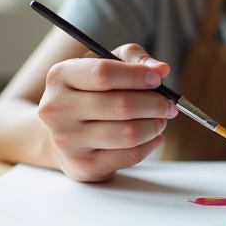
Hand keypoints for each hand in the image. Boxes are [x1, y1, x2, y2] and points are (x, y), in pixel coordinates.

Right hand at [37, 44, 177, 181]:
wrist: (65, 133)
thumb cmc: (91, 92)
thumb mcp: (107, 64)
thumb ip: (134, 59)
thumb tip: (161, 69)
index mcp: (61, 76)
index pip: (104, 73)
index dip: (137, 76)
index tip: (157, 79)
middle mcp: (57, 108)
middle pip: (121, 105)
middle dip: (155, 104)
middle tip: (168, 104)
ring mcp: (67, 140)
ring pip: (128, 133)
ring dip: (154, 126)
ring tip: (160, 120)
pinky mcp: (82, 166)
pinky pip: (129, 156)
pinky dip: (150, 145)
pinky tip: (153, 137)